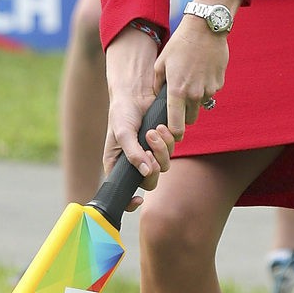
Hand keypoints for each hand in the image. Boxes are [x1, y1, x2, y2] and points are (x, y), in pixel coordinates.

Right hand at [104, 28, 175, 210]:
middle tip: (149, 145)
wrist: (137, 91)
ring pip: (165, 165)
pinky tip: (160, 126)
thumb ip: (133, 154)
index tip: (138, 200)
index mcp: (119, 164)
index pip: (123, 191)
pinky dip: (168, 139)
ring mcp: (151, 153)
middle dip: (153, 164)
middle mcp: (136, 162)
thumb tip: (147, 172)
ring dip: (161, 148)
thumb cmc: (122, 112)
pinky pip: (173, 149)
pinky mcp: (165, 142)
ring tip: (153, 131)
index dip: (129, 201)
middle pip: (151, 181)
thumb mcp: (122, 133)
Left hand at [156, 15, 227, 141]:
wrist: (205, 29)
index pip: (176, 125)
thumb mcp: (161, 62)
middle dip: (185, 115)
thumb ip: (157, 84)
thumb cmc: (179, 45)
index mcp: (177, 91)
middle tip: (180, 103)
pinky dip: (206, 87)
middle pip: (190, 119)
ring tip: (191, 79)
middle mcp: (194, 94)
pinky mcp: (219, 83)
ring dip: (196, 99)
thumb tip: (157, 97)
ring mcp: (209, 90)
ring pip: (201, 105)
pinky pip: (211, 92)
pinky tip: (201, 71)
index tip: (172, 131)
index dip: (174, 132)